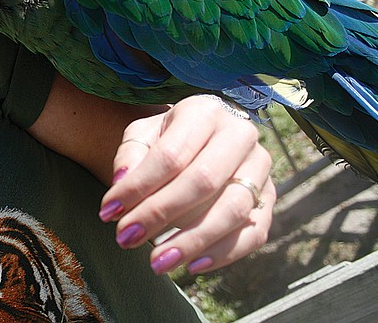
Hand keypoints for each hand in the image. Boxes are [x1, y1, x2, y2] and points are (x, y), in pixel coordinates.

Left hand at [97, 95, 274, 274]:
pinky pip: (254, 233)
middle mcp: (240, 135)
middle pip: (203, 180)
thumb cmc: (168, 137)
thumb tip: (121, 185)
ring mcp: (260, 167)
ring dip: (192, 241)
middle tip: (125, 239)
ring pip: (233, 209)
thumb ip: (129, 155)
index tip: (109, 213)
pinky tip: (192, 265)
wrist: (207, 135)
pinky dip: (224, 254)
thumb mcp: (143, 134)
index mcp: (204, 112)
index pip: (170, 155)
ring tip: (157, 262)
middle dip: (160, 214)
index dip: (138, 187)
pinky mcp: (269, 198)